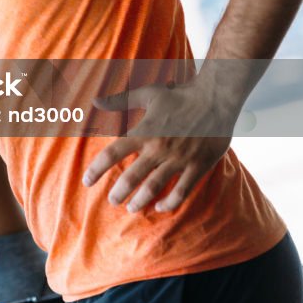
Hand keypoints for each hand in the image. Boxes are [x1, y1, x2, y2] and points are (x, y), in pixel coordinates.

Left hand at [83, 81, 236, 212]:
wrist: (216, 97)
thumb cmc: (179, 94)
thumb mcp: (147, 94)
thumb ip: (120, 100)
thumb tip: (95, 101)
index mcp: (143, 132)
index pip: (113, 153)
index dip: (96, 169)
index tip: (87, 181)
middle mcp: (158, 148)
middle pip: (131, 177)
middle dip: (119, 193)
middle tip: (112, 201)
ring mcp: (179, 158)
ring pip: (154, 187)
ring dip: (140, 201)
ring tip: (131, 208)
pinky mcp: (198, 165)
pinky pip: (183, 190)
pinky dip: (170, 202)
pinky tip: (160, 207)